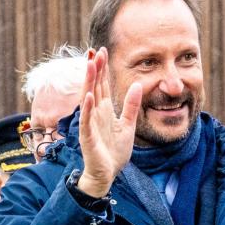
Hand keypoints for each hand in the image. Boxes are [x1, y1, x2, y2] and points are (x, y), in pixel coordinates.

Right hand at [76, 47, 142, 197]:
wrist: (107, 174)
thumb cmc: (114, 153)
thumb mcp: (127, 125)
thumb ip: (131, 106)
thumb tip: (137, 85)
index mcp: (104, 110)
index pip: (102, 85)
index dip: (102, 68)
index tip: (102, 50)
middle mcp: (94, 114)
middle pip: (94, 86)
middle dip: (95, 68)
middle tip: (96, 50)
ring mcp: (89, 124)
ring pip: (88, 98)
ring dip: (89, 81)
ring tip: (90, 64)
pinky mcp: (88, 137)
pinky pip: (86, 120)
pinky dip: (87, 108)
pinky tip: (88, 95)